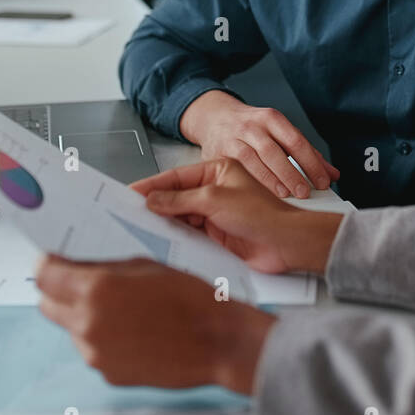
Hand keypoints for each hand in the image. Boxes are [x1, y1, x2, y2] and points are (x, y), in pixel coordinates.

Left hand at [35, 255, 276, 395]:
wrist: (218, 342)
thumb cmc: (190, 297)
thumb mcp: (146, 266)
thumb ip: (105, 267)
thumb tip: (77, 266)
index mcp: (96, 290)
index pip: (44, 275)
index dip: (50, 264)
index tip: (58, 261)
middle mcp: (88, 324)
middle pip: (47, 304)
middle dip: (61, 290)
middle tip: (86, 282)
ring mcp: (96, 354)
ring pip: (71, 328)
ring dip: (84, 315)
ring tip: (123, 309)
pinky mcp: (109, 374)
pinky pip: (93, 349)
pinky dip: (104, 338)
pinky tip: (134, 330)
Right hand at [132, 157, 343, 274]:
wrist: (285, 244)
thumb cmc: (262, 215)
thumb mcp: (215, 200)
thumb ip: (181, 199)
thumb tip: (154, 199)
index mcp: (218, 170)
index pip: (177, 176)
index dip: (153, 184)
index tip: (132, 192)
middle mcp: (216, 189)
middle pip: (177, 195)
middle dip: (156, 204)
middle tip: (130, 211)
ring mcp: (216, 212)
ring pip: (181, 215)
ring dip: (165, 221)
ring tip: (141, 226)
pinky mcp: (217, 234)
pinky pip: (189, 233)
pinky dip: (176, 235)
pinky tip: (162, 239)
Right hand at [180, 90, 338, 199]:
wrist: (214, 117)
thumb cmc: (253, 129)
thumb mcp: (279, 133)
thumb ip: (306, 154)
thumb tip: (333, 175)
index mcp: (273, 119)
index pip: (297, 141)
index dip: (311, 162)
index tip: (324, 182)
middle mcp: (254, 125)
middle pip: (276, 150)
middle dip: (293, 173)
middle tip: (306, 192)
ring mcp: (235, 137)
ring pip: (255, 158)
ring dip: (272, 178)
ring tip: (287, 194)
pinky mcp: (218, 151)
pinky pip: (236, 166)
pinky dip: (249, 179)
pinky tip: (258, 192)